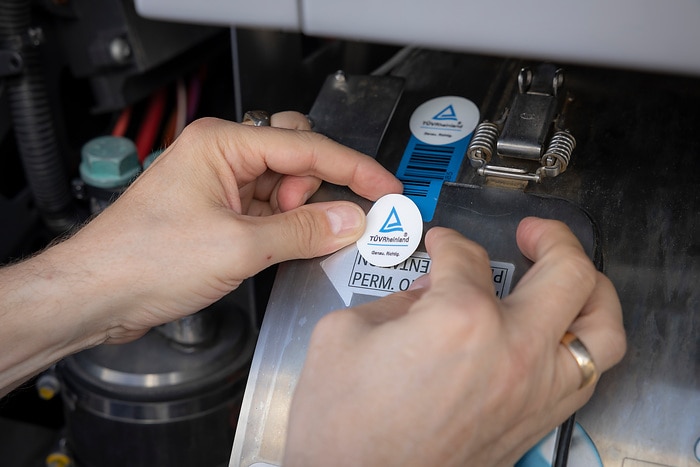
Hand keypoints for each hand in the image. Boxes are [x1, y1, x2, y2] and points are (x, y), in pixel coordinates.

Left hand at [47, 112, 401, 342]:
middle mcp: (221, 156)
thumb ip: (302, 231)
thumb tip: (350, 220)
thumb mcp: (238, 246)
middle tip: (333, 223)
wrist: (97, 294)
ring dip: (301, 213)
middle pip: (298, 158)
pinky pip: (268, 210)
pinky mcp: (218, 214)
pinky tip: (289, 246)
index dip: (354, 169)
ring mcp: (220, 185)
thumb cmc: (142, 258)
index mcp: (222, 143)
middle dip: (318, 190)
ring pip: (284, 186)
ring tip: (296, 242)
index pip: (307, 147)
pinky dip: (286, 227)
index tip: (386, 188)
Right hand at [284, 218, 625, 466]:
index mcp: (460, 319)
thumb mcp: (344, 335)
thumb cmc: (342, 431)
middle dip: (551, 239)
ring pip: (602, 329)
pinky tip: (558, 335)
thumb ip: (394, 299)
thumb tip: (426, 292)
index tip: (439, 245)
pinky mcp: (534, 425)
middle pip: (567, 273)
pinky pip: (586, 375)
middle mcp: (512, 353)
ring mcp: (532, 393)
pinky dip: (582, 344)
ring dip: (592, 291)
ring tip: (572, 277)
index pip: (466, 257)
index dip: (447, 242)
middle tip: (534, 234)